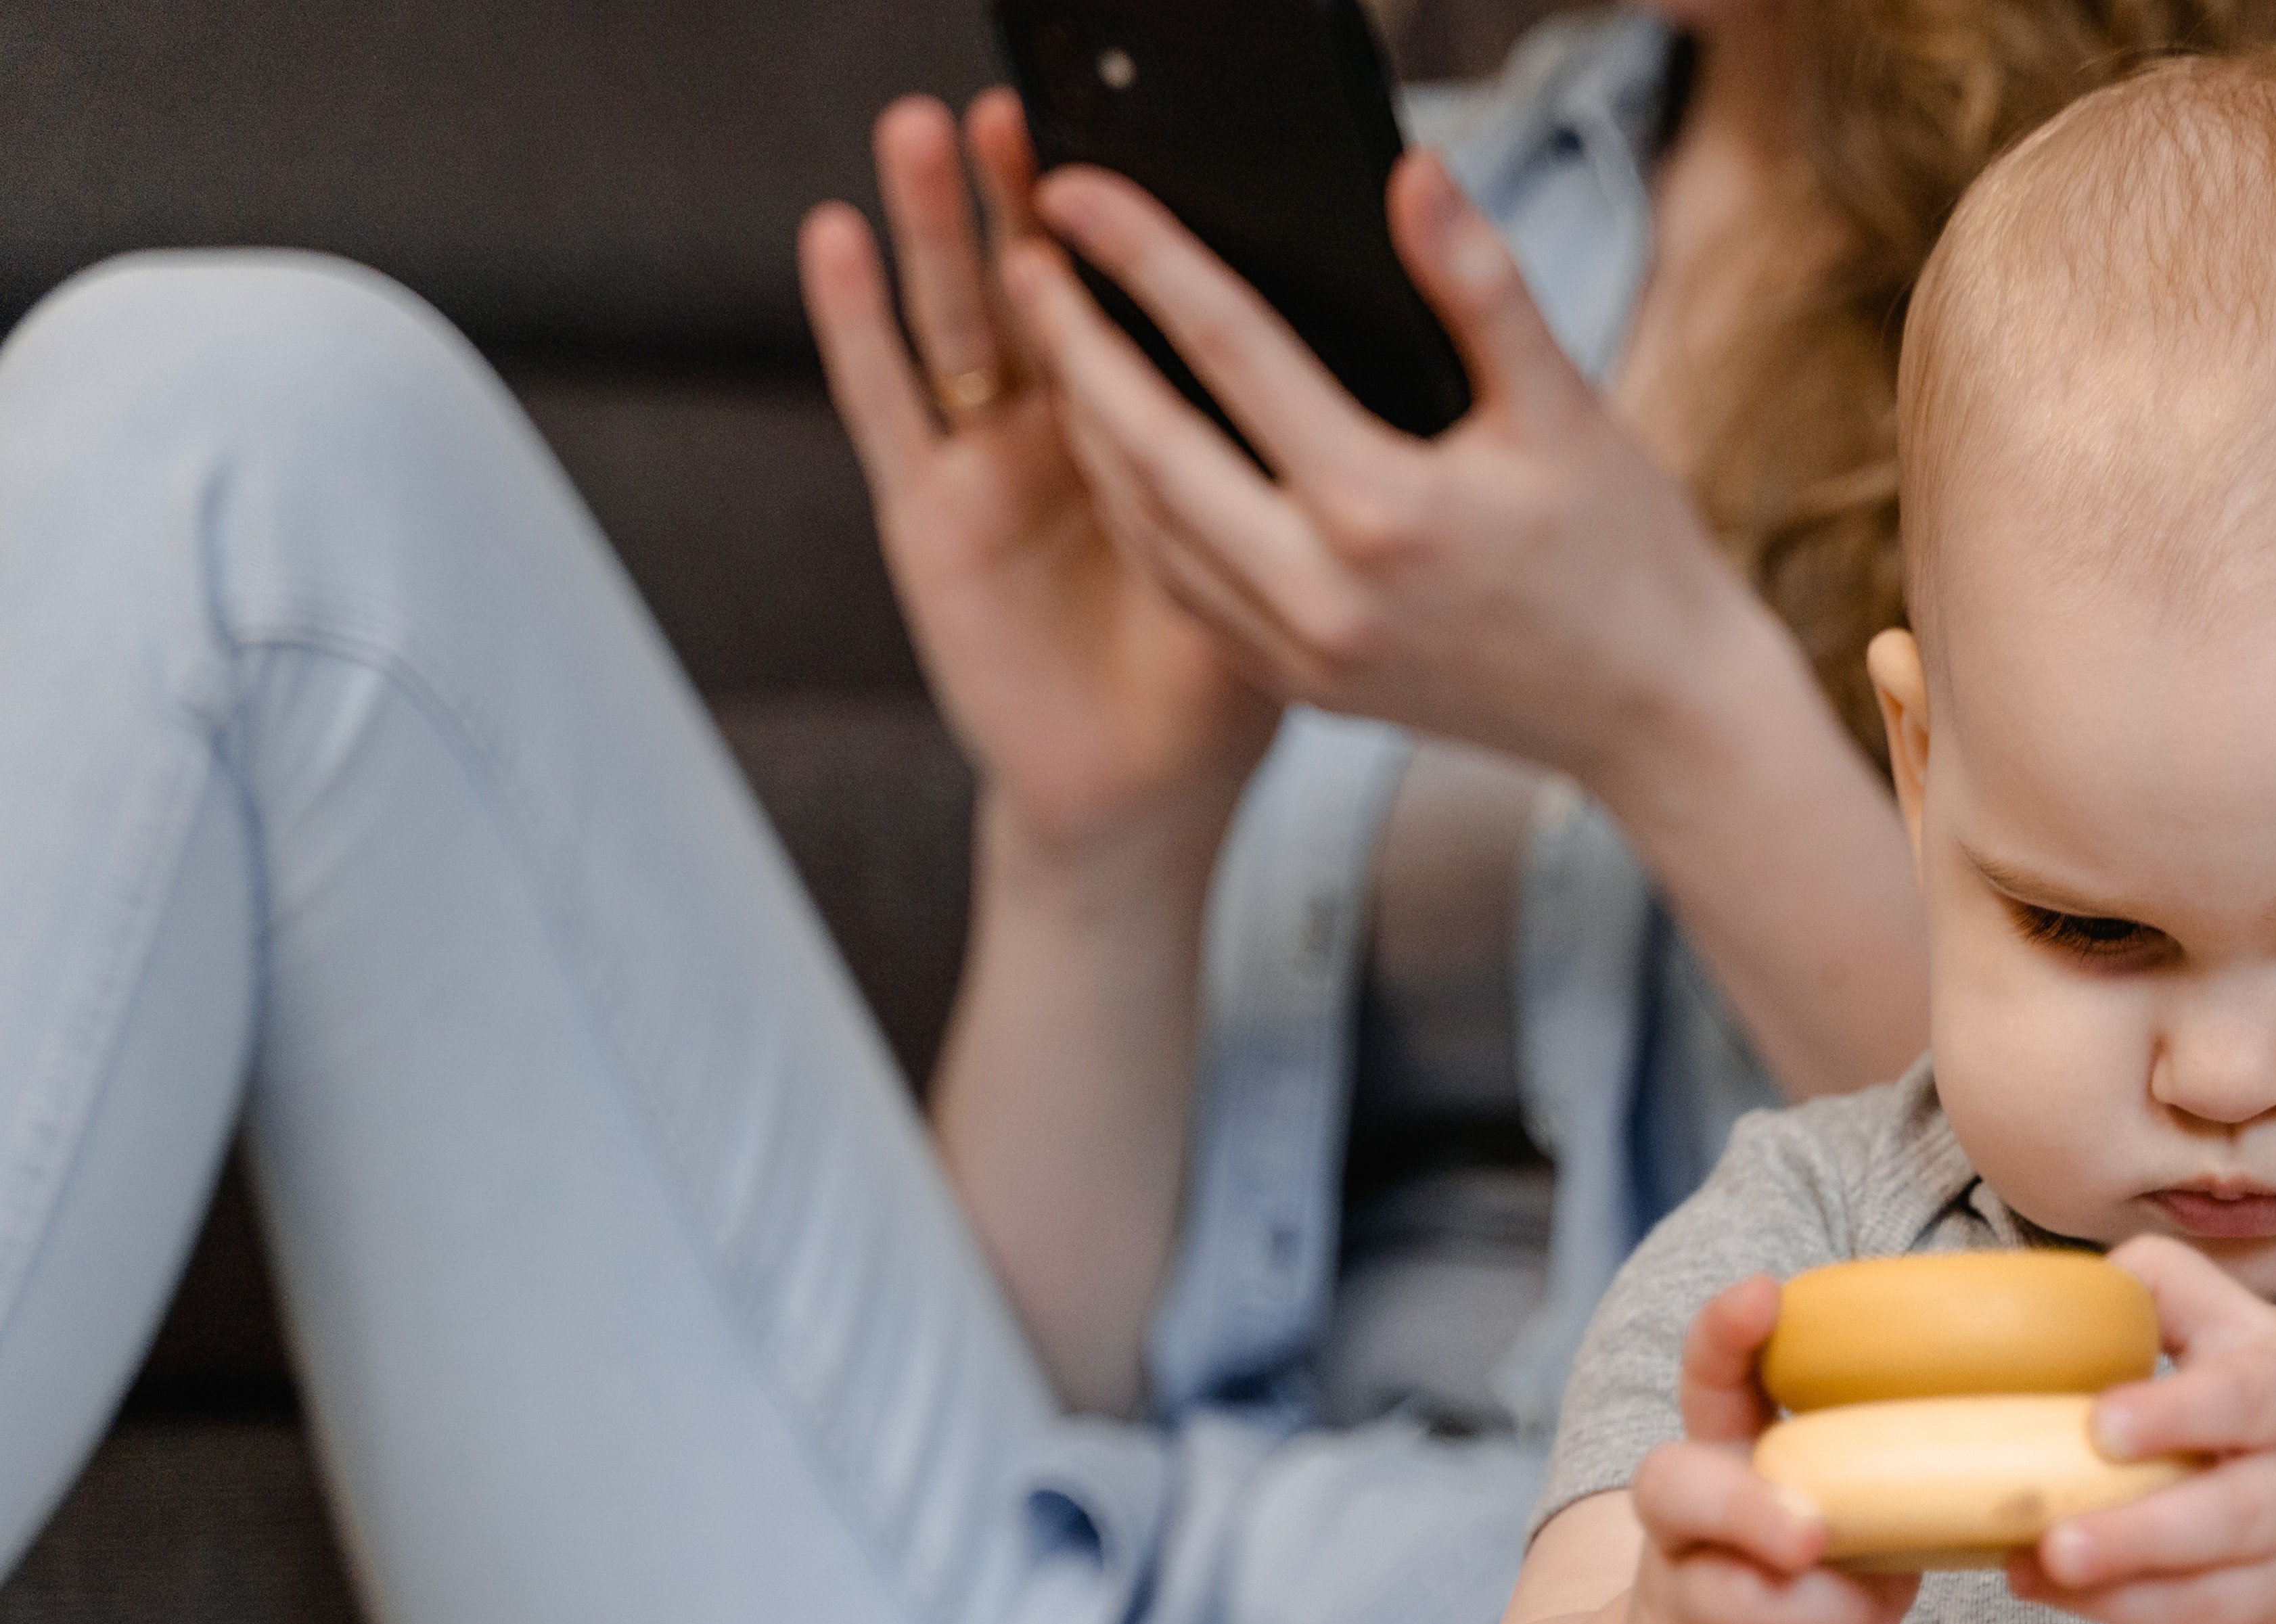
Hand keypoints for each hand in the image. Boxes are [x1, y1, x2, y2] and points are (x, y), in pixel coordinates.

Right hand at [799, 92, 1279, 876]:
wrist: (1143, 799)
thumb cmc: (1221, 689)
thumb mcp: (1291, 561)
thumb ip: (1297, 461)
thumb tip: (1367, 345)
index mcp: (1165, 435)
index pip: (1142, 304)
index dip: (1131, 224)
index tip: (1127, 134)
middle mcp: (1070, 432)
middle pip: (1041, 288)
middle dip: (1024, 196)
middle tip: (1025, 102)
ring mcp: (992, 465)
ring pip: (959, 320)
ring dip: (939, 225)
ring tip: (928, 129)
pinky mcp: (927, 513)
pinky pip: (888, 405)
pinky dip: (856, 322)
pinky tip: (838, 239)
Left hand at [996, 150, 1768, 796]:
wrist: (1661, 717)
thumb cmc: (1629, 563)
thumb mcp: (1568, 411)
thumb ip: (1479, 287)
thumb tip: (1412, 176)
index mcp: (1384, 512)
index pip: (1229, 352)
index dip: (1145, 258)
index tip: (1081, 194)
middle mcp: (1325, 594)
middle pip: (1149, 448)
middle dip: (1070, 346)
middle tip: (1020, 259)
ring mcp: (1306, 653)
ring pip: (1148, 528)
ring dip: (1086, 434)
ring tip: (1053, 348)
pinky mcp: (1305, 688)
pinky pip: (1184, 591)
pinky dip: (1137, 516)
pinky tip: (1121, 462)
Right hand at [1612, 1277, 1921, 1623]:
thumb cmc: (1800, 1597)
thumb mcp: (1836, 1523)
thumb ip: (1890, 1476)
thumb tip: (2030, 1421)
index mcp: (1720, 1467)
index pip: (1705, 1385)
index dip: (1725, 1336)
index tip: (1763, 1291)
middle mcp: (1684, 1535)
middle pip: (1676, 1491)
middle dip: (1746, 1505)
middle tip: (1810, 1532)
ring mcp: (1685, 1620)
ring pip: (1738, 1597)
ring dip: (1823, 1608)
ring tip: (1873, 1618)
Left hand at [2008, 1237, 2275, 1623]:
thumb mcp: (2270, 1336)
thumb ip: (2178, 1291)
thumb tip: (2090, 1269)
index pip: (2252, 1402)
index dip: (2183, 1412)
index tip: (2105, 1421)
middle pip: (2234, 1522)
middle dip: (2145, 1535)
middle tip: (2057, 1540)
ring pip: (2210, 1607)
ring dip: (2119, 1606)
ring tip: (2028, 1582)